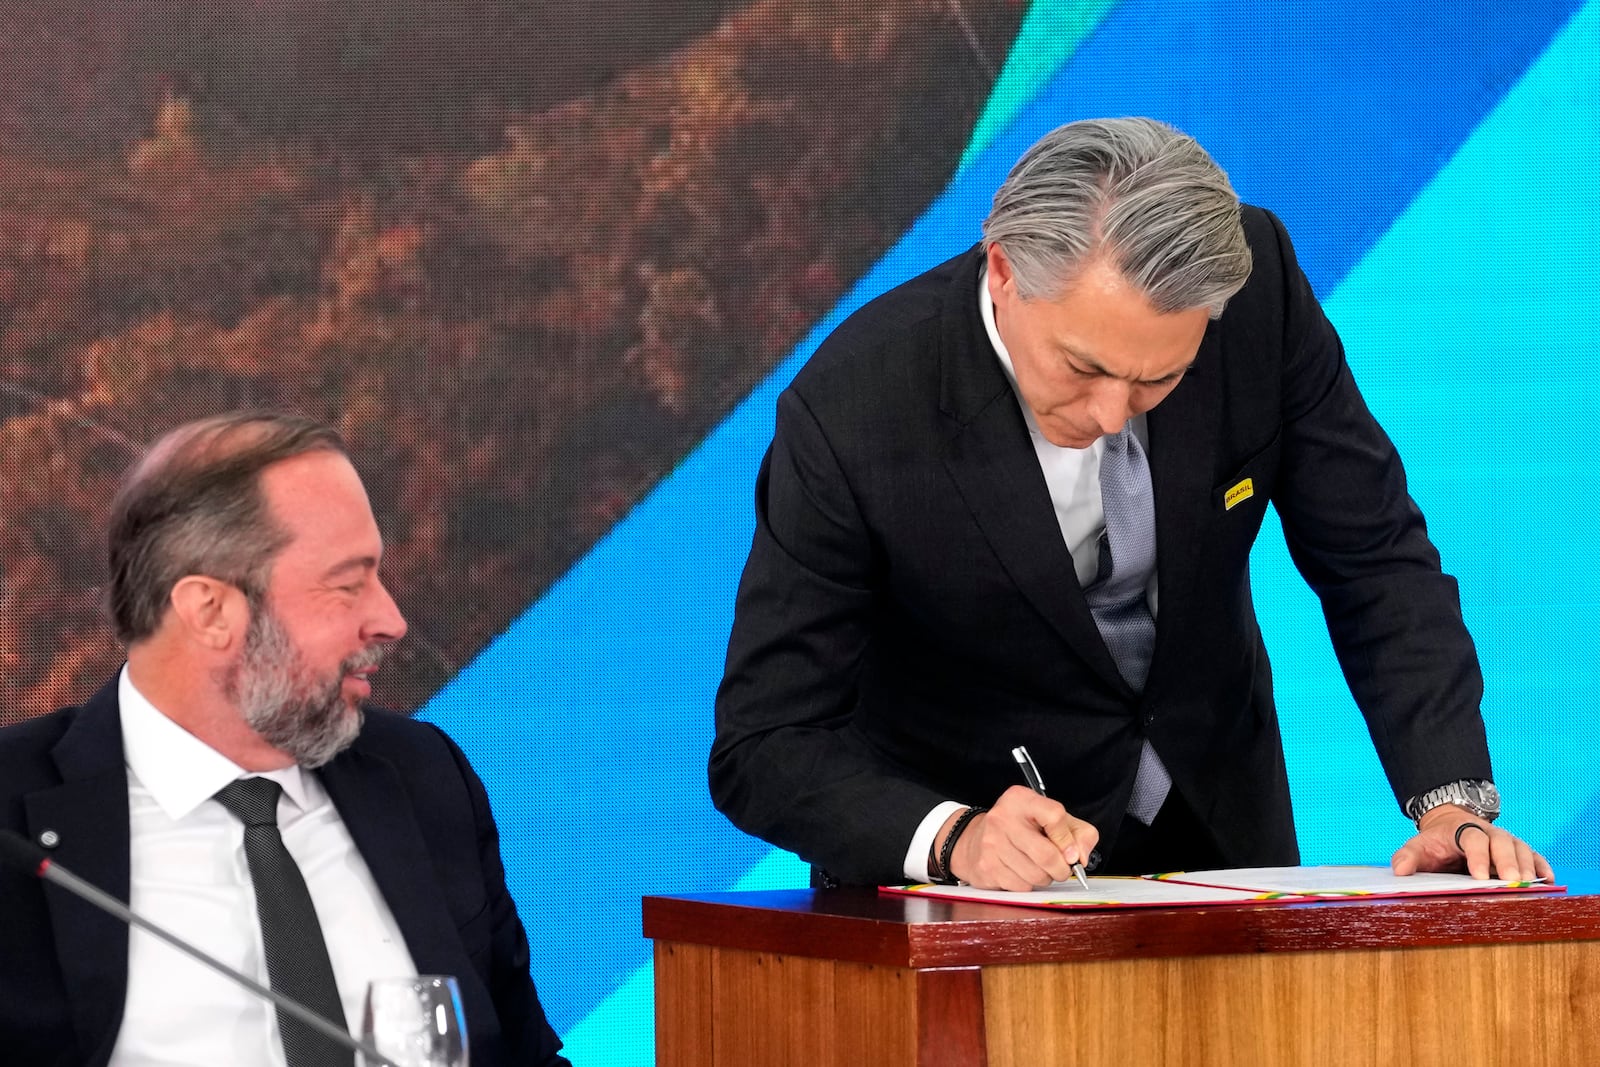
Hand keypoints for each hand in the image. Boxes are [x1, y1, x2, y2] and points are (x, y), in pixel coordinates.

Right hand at [946, 785, 1098, 890]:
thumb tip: (1081, 857)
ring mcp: (992, 843)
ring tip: (1037, 868)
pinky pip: (1022, 886)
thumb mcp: (1050, 819)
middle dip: (1061, 868)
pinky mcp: (987, 867)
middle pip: (1047, 854)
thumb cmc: (1019, 829)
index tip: (1071, 853)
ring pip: (1036, 875)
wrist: (975, 840)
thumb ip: (1078, 833)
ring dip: (1045, 878)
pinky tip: (1020, 872)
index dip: (1068, 840)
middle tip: (1060, 868)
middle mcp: (1003, 818)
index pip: (1055, 816)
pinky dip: (1028, 885)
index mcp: (1021, 799)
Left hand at [1390, 804, 1552, 881]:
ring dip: (1526, 866)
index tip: (1479, 877)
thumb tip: (1399, 871)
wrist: (1451, 827)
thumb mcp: (1418, 846)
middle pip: (1503, 842)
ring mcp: (1506, 841)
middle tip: (1512, 882)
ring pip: (1521, 849)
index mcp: (1463, 830)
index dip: (1477, 856)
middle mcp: (1490, 834)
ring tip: (1530, 885)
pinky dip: (1541, 867)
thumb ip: (1407, 856)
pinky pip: (1534, 857)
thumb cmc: (1435, 842)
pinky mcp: (1518, 852)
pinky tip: (1547, 881)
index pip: (1473, 839)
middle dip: (1507, 861)